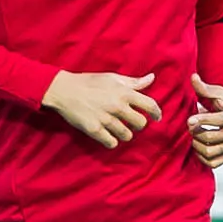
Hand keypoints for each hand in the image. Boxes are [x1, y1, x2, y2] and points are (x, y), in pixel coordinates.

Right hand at [41, 67, 159, 146]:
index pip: (150, 105)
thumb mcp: (113, 78)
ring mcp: (106, 119)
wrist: (64, 90)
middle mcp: (117, 106)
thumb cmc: (90, 82)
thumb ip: (134, 82)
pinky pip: (111, 143)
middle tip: (132, 123)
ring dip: (125, 134)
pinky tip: (109, 136)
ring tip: (119, 129)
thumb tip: (152, 78)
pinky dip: (112, 141)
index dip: (157, 113)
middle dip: (138, 124)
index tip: (157, 117)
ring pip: (127, 135)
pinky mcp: (94, 130)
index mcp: (124, 92)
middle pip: (140, 123)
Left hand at [188, 77, 222, 167]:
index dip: (202, 120)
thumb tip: (192, 77)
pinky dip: (202, 157)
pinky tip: (198, 146)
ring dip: (197, 145)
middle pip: (211, 138)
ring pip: (211, 152)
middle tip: (190, 127)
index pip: (218, 120)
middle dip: (196, 133)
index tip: (189, 120)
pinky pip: (214, 162)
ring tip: (193, 137)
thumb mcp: (219, 92)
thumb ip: (204, 88)